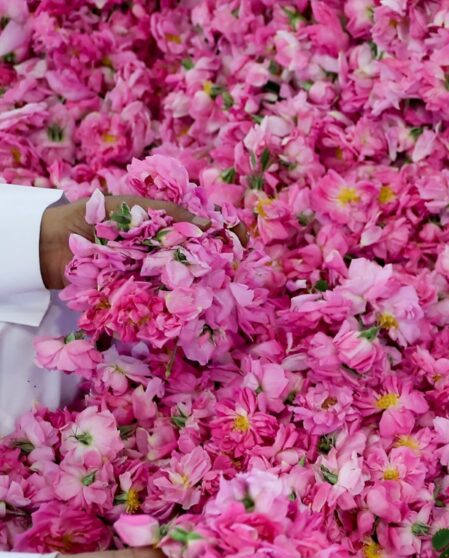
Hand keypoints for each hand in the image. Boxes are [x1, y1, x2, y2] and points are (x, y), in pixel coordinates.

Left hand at [38, 194, 249, 290]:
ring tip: (216, 291)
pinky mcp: (143, 295)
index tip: (243, 242)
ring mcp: (156, 274)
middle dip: (221, 265)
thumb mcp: (134, 207)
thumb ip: (170, 214)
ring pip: (189, 282)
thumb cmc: (92, 217)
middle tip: (234, 270)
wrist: (52, 243)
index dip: (227, 234)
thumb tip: (207, 224)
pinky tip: (190, 307)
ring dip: (203, 288)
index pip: (206, 228)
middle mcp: (166, 251)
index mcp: (166, 225)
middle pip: (203, 258)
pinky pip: (167, 302)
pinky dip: (179, 307)